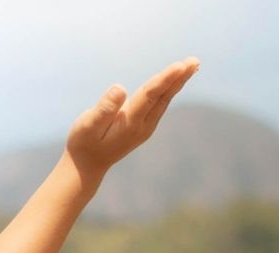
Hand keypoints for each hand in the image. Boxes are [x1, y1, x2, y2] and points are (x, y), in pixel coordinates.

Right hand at [64, 57, 199, 178]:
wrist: (87, 165)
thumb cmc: (84, 143)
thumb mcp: (87, 125)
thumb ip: (104, 108)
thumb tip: (120, 88)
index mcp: (130, 123)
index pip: (151, 96)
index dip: (165, 79)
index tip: (181, 65)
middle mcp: (143, 125)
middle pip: (164, 96)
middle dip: (179, 77)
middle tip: (195, 60)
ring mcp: (146, 127)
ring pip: (165, 99)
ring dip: (179, 81)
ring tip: (193, 64)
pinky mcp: (144, 126)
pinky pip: (161, 103)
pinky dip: (171, 89)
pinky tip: (178, 79)